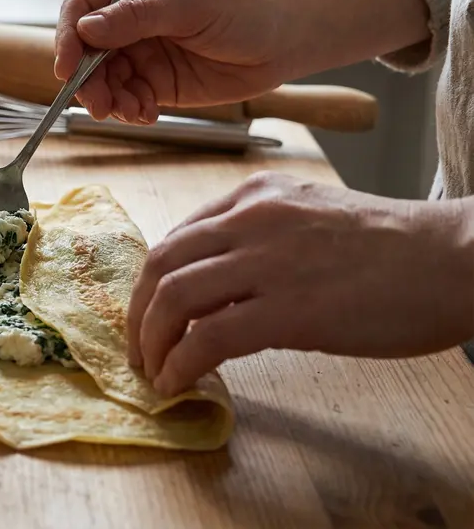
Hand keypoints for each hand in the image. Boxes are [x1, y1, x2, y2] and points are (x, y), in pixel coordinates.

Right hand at [54, 0, 301, 122]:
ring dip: (108, 100)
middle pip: (86, 50)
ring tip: (129, 113)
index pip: (83, 6)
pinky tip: (147, 115)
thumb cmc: (248, 7)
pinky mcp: (157, 81)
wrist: (289, 39)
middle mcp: (131, 17)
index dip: (68, 36)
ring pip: (104, 79)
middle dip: (87, 80)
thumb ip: (138, 17)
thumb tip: (86, 28)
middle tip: (99, 105)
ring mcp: (142, 50)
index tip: (67, 68)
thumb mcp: (192, 6)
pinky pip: (128, 98)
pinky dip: (130, 110)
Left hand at [127, 171, 473, 396]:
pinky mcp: (289, 310)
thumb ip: (260, 243)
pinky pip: (207, 339)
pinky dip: (181, 364)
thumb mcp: (311, 221)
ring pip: (172, 299)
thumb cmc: (397, 247)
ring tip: (154, 372)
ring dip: (152, 342)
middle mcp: (251, 220)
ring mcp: (267, 263)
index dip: (151, 284)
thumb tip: (220, 290)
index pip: (176, 238)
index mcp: (255, 197)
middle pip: (160, 266)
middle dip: (138, 314)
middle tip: (139, 349)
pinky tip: (179, 383)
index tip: (148, 315)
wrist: (457, 259)